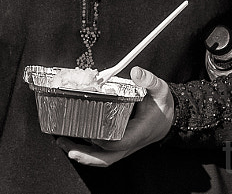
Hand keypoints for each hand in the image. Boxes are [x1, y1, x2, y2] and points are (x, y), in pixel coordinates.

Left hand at [59, 66, 174, 166]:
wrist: (170, 118)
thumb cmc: (163, 106)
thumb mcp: (161, 90)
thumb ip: (149, 80)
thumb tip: (136, 73)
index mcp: (139, 132)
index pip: (118, 142)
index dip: (102, 140)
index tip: (87, 132)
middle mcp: (130, 142)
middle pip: (106, 157)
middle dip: (84, 153)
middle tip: (64, 142)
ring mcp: (124, 146)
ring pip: (102, 158)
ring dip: (82, 153)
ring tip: (62, 141)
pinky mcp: (119, 144)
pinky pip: (102, 153)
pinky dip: (87, 149)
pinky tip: (73, 139)